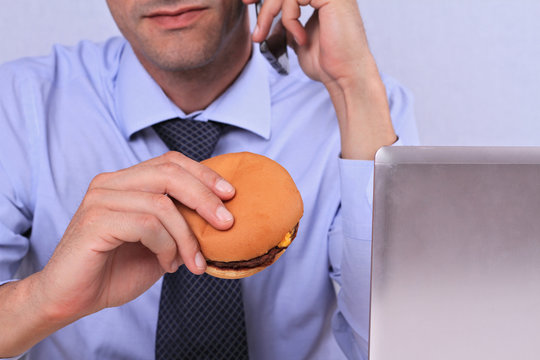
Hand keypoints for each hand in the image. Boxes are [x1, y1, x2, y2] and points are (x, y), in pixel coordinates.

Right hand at [37, 151, 234, 320]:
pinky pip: (147, 225)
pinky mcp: (95, 221)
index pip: (171, 162)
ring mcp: (100, 199)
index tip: (231, 195)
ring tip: (192, 262)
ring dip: (186, 237)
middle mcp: (111, 183)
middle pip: (170, 173)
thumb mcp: (159, 242)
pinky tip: (167, 265)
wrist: (73, 300)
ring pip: (162, 203)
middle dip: (205, 198)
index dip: (204, 174)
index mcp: (126, 182)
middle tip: (226, 224)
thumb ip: (179, 223)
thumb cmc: (116, 270)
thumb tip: (220, 214)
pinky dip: (166, 247)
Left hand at [245, 0, 396, 158]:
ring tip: (265, 34)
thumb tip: (269, 19)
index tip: (248, 0)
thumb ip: (288, 23)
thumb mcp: (298, 39)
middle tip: (247, 3)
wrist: (343, 76)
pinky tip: (298, 37)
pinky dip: (289, 17)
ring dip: (270, 11)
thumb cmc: (327, 64)